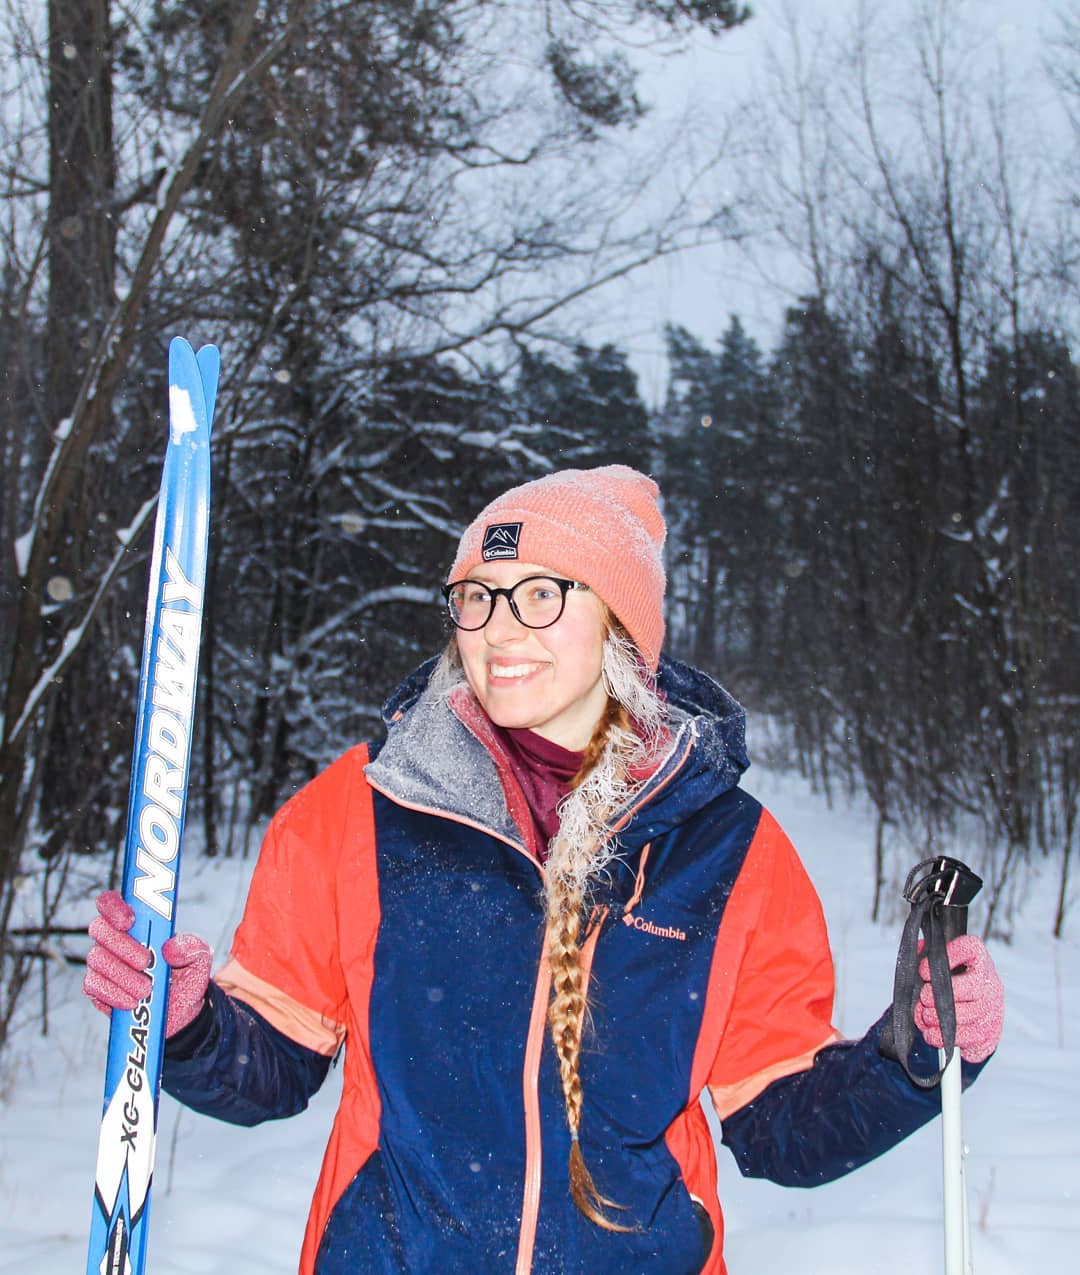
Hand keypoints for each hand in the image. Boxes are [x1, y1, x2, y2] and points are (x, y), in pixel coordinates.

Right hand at [83, 890, 211, 1036]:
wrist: (180, 1009)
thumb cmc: (186, 973)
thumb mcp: (199, 957)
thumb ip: (191, 947)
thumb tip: (171, 948)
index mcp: (138, 921)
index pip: (111, 902)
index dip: (114, 906)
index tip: (129, 921)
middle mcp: (114, 937)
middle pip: (99, 928)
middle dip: (122, 945)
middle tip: (146, 962)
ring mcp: (102, 962)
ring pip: (97, 959)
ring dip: (122, 975)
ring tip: (146, 990)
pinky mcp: (96, 988)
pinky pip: (94, 986)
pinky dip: (114, 994)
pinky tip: (133, 1002)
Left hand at [914, 933, 1003, 1063]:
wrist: (974, 1011)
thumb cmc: (952, 981)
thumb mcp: (941, 962)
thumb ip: (927, 953)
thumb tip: (917, 950)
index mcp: (980, 959)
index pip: (971, 948)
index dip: (946, 957)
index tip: (924, 970)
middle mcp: (992, 984)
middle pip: (971, 987)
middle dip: (939, 995)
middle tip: (923, 998)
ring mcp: (993, 1011)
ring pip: (967, 1016)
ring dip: (938, 1018)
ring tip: (924, 1016)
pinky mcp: (989, 1035)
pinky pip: (967, 1039)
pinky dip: (943, 1038)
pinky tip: (931, 1033)